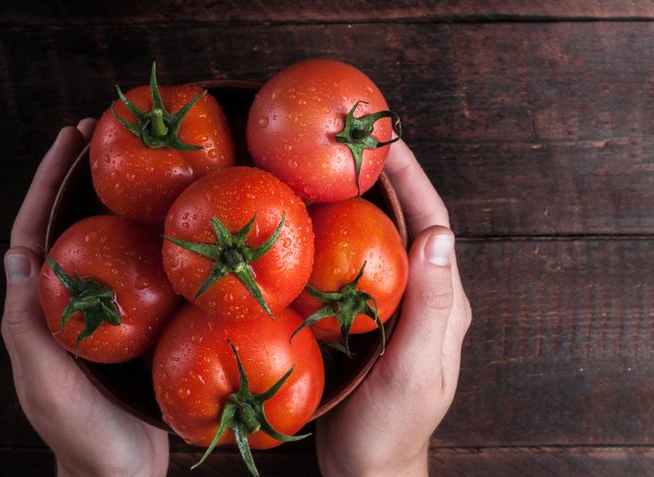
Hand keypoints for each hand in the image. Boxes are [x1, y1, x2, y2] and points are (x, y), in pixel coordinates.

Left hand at [1, 119, 168, 476]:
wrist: (120, 472)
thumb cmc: (79, 432)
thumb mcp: (44, 380)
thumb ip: (26, 324)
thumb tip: (16, 255)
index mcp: (39, 308)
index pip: (35, 231)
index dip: (48, 182)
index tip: (69, 139)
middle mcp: (68, 301)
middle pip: (72, 225)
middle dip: (84, 177)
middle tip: (108, 132)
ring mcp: (103, 311)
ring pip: (108, 244)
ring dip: (119, 201)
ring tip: (145, 163)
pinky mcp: (136, 325)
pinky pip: (141, 273)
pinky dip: (153, 241)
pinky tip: (178, 224)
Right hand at [316, 140, 471, 476]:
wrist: (368, 464)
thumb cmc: (390, 426)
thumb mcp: (413, 369)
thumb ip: (429, 307)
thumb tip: (438, 235)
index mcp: (442, 302)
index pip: (432, 224)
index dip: (413, 178)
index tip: (388, 138)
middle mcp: (422, 296)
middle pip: (407, 222)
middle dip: (385, 178)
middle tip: (351, 140)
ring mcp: (393, 307)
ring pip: (379, 240)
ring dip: (359, 201)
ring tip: (327, 168)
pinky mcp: (364, 318)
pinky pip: (354, 265)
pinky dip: (336, 236)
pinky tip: (310, 225)